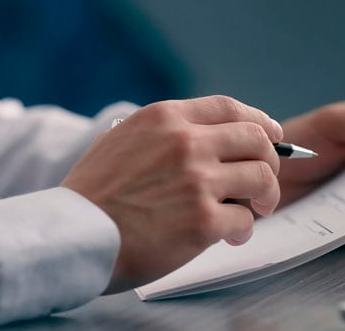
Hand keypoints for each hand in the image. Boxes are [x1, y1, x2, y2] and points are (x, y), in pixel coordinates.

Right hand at [61, 95, 282, 292]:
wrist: (71, 236)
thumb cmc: (92, 196)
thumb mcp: (122, 141)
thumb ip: (163, 135)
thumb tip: (204, 139)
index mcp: (165, 119)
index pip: (229, 108)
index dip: (259, 121)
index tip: (272, 135)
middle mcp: (186, 143)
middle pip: (256, 140)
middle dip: (269, 161)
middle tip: (262, 183)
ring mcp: (197, 180)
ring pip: (261, 178)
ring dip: (264, 197)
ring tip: (254, 211)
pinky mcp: (202, 220)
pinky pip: (244, 220)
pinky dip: (242, 230)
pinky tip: (229, 236)